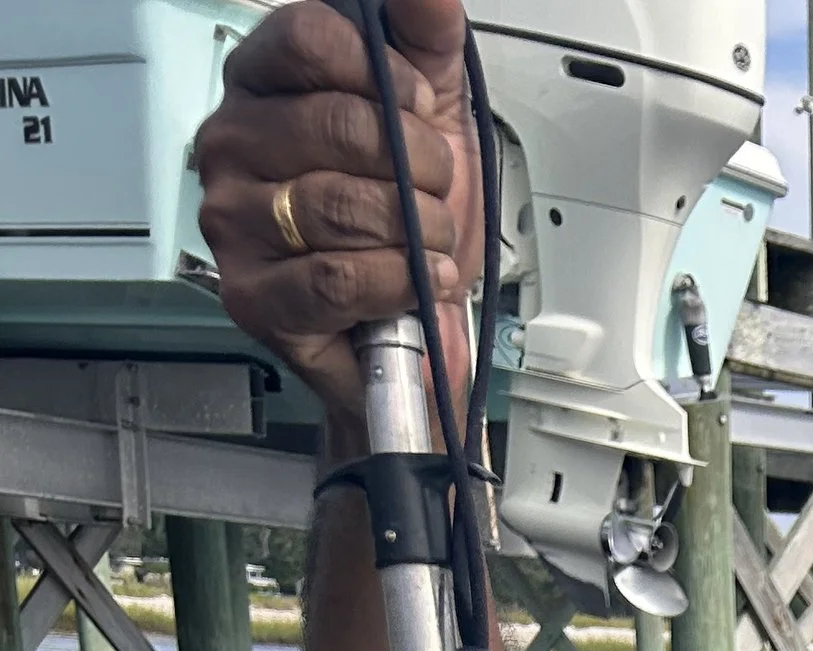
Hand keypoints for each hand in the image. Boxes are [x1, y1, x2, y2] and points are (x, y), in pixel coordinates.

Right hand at [194, 0, 481, 421]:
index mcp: (262, 82)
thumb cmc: (408, 207)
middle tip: (435, 191)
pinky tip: (415, 280)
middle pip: (334, 124)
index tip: (420, 107)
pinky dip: (393, 282)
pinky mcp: (252, 295)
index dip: (383, 73)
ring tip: (430, 242)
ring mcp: (233, 218)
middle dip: (415, 165)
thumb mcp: (429, 105)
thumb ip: (423, 32)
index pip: (305, 38)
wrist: (414, 311)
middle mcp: (232, 142)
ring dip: (411, 230)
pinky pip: (333, 280)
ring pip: (336, 205)